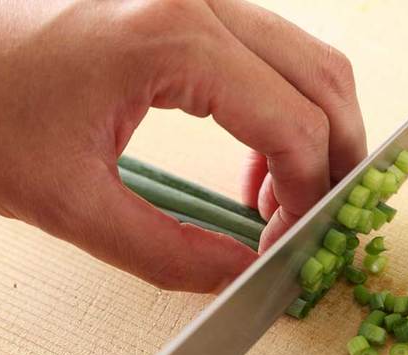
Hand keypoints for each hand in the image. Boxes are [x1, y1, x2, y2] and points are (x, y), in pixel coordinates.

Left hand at [0, 0, 366, 292]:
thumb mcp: (70, 203)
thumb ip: (170, 252)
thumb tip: (240, 273)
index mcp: (173, 37)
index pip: (295, 123)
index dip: (310, 194)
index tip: (293, 243)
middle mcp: (196, 0)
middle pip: (322, 78)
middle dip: (337, 159)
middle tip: (317, 220)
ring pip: (305, 59)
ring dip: (313, 133)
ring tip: (282, 198)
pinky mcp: (179, 8)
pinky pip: (266, 54)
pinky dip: (281, 110)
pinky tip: (254, 161)